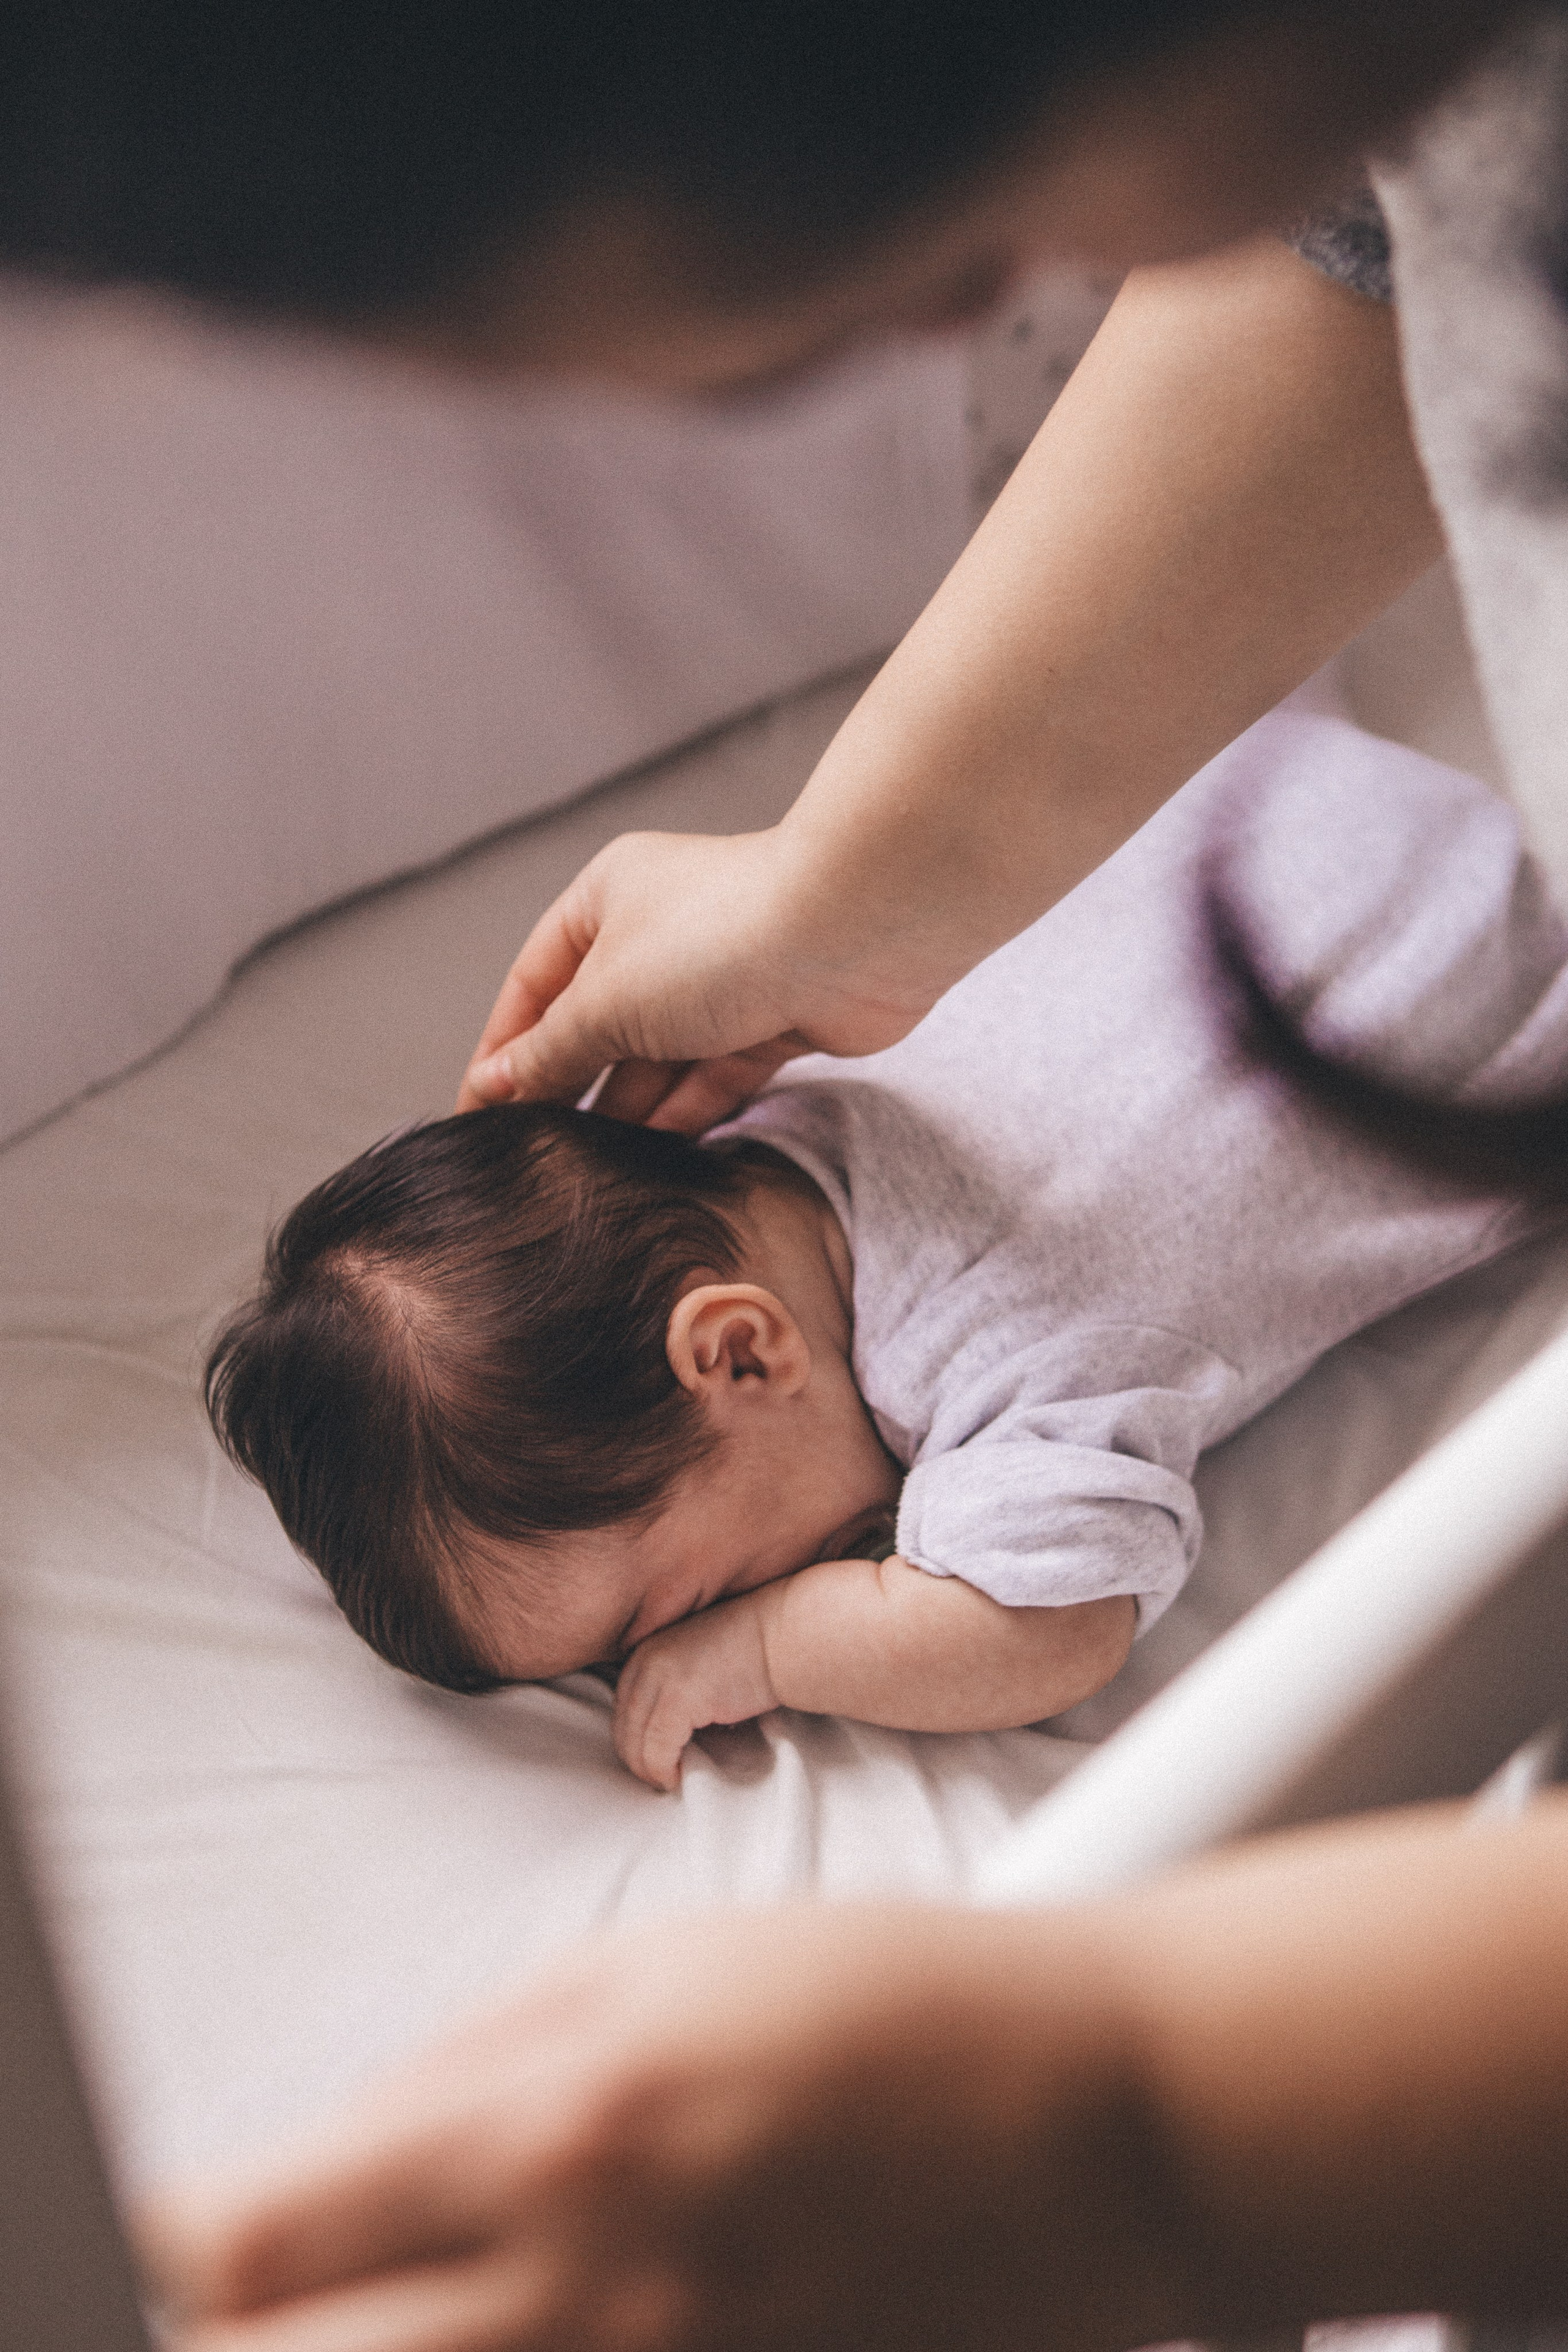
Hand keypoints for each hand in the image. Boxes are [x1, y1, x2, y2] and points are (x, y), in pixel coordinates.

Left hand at [147, 1902, 1161, 2351]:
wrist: (1095, 2116)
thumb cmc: (886, 2006)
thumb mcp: (655, 1964)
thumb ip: (466, 2063)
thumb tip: (324, 2159)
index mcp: (555, 2125)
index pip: (248, 2239)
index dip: (181, 2245)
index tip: (187, 2236)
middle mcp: (589, 2293)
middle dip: (244, 2339)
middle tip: (272, 2296)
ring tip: (395, 2312)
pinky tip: (532, 2331)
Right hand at [455, 825, 959, 1133]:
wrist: (852, 934)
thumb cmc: (720, 937)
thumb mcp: (606, 1001)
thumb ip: (550, 1052)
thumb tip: (498, 1085)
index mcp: (607, 898)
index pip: (535, 983)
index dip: (503, 1051)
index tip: (476, 1115)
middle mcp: (662, 932)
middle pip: (597, 1024)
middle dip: (569, 1086)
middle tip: (534, 1153)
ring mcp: (721, 978)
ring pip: (658, 1057)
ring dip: (626, 1110)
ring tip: (588, 1166)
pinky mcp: (772, 1020)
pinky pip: (713, 1076)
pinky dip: (685, 1113)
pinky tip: (652, 1157)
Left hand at [613, 1590, 780, 1788]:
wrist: (784, 1636)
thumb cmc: (753, 1650)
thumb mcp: (698, 1661)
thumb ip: (673, 1686)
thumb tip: (666, 1733)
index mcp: (647, 1649)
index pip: (623, 1706)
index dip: (633, 1739)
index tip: (651, 1759)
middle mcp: (646, 1660)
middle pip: (623, 1725)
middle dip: (637, 1758)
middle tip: (658, 1778)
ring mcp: (660, 1678)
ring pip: (635, 1742)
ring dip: (649, 1769)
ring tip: (669, 1780)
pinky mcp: (679, 1699)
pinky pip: (658, 1749)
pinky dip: (663, 1769)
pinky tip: (678, 1776)